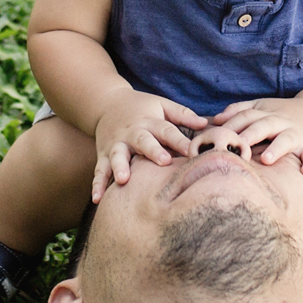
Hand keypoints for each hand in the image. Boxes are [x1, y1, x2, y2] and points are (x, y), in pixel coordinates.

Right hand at [93, 91, 207, 201]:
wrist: (106, 103)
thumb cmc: (142, 108)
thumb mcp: (162, 105)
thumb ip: (183, 114)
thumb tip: (205, 124)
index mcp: (149, 121)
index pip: (167, 130)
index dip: (179, 141)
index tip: (192, 151)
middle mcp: (132, 133)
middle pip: (143, 141)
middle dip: (152, 151)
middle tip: (163, 161)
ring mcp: (116, 145)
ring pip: (118, 156)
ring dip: (120, 167)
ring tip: (123, 180)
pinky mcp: (103, 155)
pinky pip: (99, 170)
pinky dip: (97, 184)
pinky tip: (98, 198)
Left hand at [212, 99, 302, 176]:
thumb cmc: (280, 115)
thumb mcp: (261, 107)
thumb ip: (239, 111)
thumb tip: (216, 120)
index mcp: (265, 113)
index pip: (246, 116)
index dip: (232, 125)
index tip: (217, 137)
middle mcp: (280, 122)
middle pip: (264, 125)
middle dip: (251, 134)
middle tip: (240, 145)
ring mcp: (296, 134)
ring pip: (286, 139)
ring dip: (277, 148)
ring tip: (267, 160)